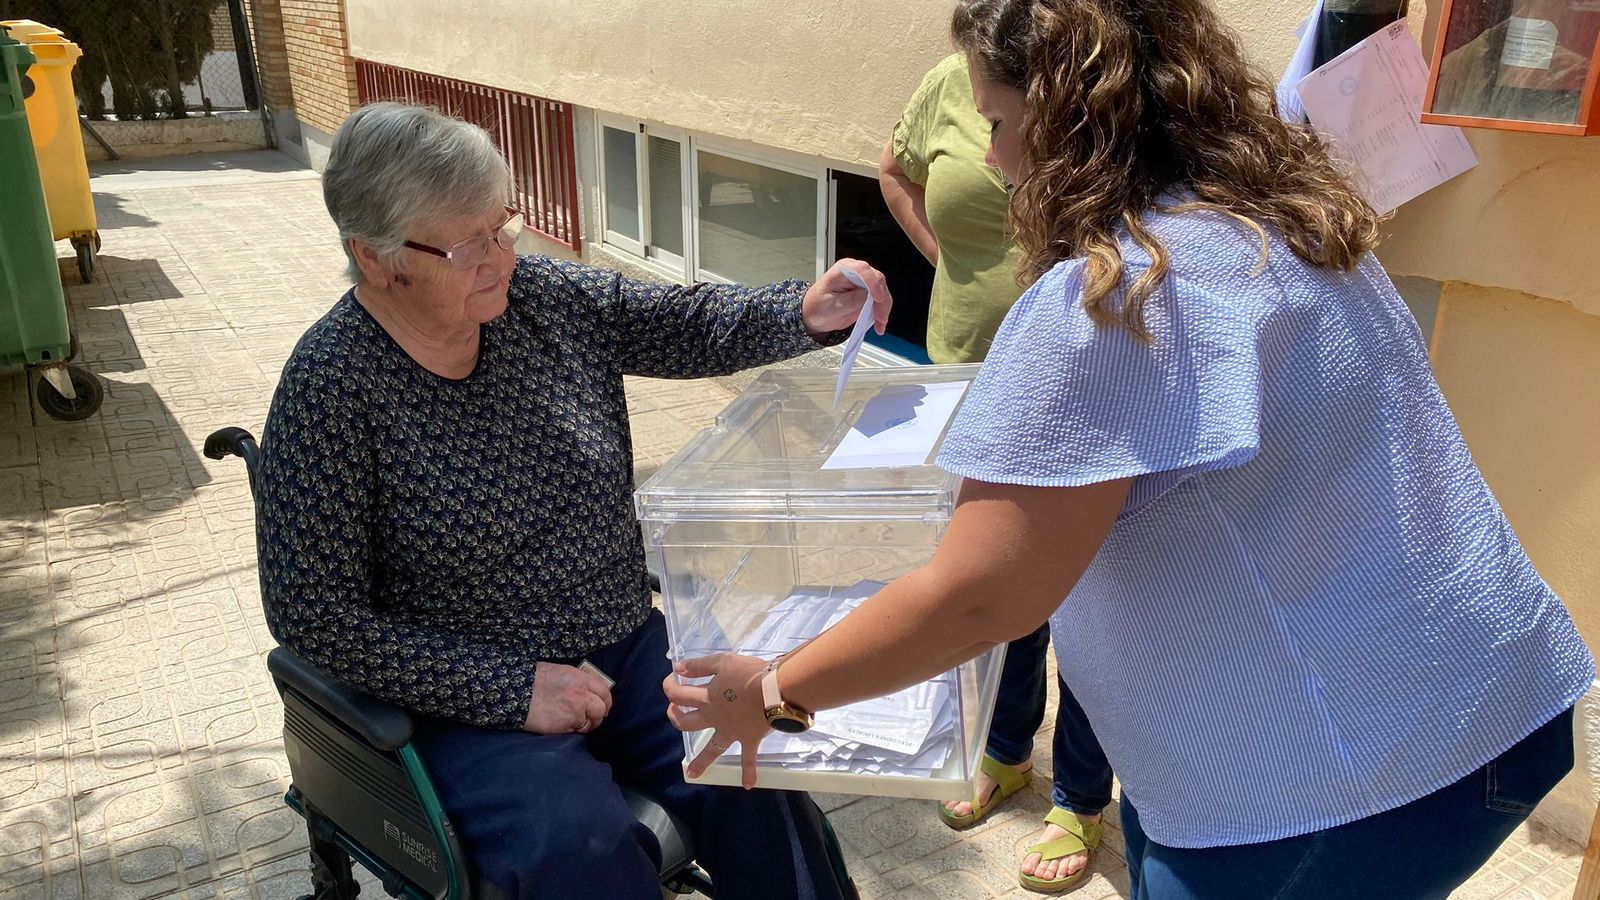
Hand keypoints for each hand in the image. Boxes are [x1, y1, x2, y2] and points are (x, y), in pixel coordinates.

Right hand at [524, 661, 612, 733]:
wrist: (515, 692)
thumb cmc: (533, 680)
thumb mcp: (560, 672)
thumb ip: (577, 681)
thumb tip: (587, 691)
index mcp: (579, 678)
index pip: (603, 690)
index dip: (605, 700)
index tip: (604, 705)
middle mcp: (581, 694)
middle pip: (601, 708)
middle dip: (599, 714)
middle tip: (593, 717)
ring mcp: (574, 711)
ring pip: (591, 722)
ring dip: (586, 724)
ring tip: (576, 722)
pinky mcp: (565, 726)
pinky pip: (577, 731)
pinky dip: (574, 730)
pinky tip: (565, 725)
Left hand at [662, 653, 771, 787]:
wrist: (776, 690)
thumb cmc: (749, 673)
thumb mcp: (722, 662)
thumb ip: (699, 666)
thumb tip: (678, 669)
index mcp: (706, 698)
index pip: (678, 695)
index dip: (670, 686)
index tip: (673, 677)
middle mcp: (714, 718)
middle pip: (687, 724)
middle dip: (676, 718)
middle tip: (674, 712)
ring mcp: (731, 732)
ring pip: (712, 749)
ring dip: (701, 761)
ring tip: (692, 773)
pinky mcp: (749, 739)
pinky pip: (748, 759)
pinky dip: (749, 772)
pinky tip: (748, 785)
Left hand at [802, 259, 892, 337]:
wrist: (815, 315)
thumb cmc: (817, 307)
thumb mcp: (831, 305)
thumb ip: (850, 300)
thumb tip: (868, 296)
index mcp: (843, 270)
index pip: (863, 270)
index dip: (873, 283)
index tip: (877, 298)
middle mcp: (856, 272)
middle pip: (878, 280)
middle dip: (882, 300)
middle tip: (880, 317)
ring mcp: (864, 282)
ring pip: (882, 291)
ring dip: (884, 308)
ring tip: (880, 324)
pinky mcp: (868, 293)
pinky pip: (880, 300)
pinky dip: (882, 312)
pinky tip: (879, 323)